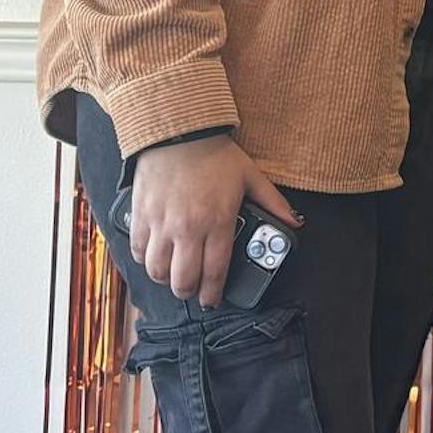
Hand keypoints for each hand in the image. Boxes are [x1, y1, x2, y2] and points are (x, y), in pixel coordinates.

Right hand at [130, 137, 300, 309]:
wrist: (179, 132)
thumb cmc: (216, 154)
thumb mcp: (251, 177)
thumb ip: (274, 204)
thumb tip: (295, 223)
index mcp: (217, 222)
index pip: (214, 272)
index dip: (213, 293)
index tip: (213, 300)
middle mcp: (187, 228)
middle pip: (182, 279)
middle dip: (188, 292)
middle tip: (193, 289)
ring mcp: (161, 223)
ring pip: (156, 270)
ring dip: (165, 277)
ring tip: (173, 273)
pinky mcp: (140, 214)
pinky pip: (138, 250)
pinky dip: (144, 258)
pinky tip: (154, 254)